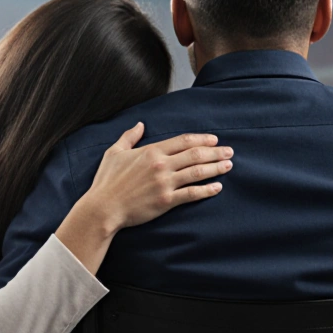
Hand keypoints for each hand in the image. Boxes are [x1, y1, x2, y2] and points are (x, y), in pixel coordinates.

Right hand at [56, 123, 232, 273]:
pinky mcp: (166, 201)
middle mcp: (161, 165)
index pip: (183, 141)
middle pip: (195, 154)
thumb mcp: (114, 153)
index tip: (214, 139)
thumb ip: (129, 137)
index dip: (202, 139)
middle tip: (229, 151)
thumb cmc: (106, 181)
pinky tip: (217, 187)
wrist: (103, 208)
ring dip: (216, 168)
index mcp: (151, 151)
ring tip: (228, 166)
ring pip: (197, 172)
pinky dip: (207, 190)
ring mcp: (165, 183)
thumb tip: (139, 125)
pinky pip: (192, 193)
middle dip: (215, 152)